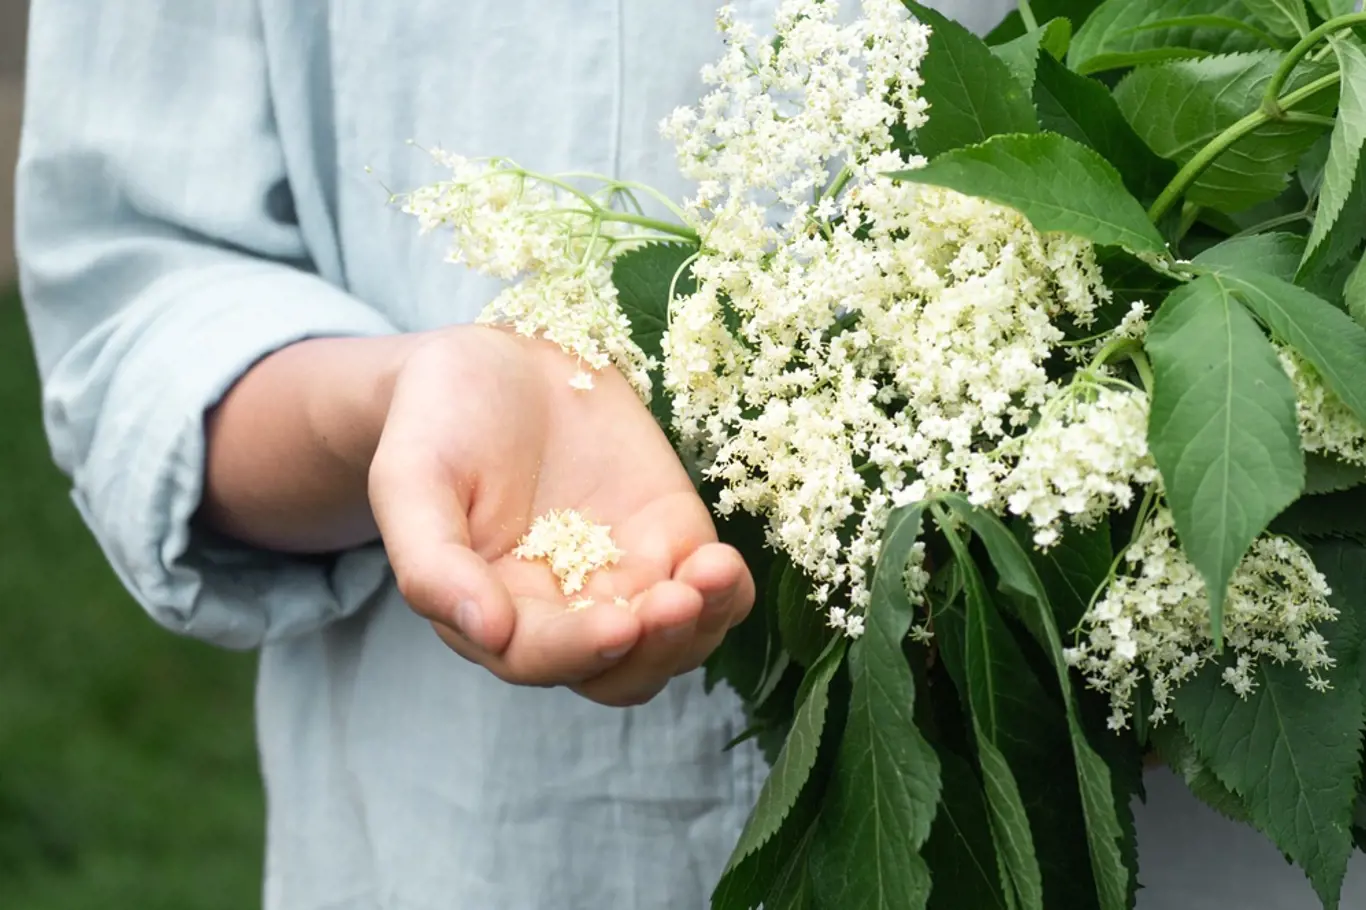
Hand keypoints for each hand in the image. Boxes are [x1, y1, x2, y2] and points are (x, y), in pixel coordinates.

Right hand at [367, 326, 753, 706]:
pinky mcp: (668, 536)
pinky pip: (709, 590)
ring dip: (700, 624)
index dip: (579, 651)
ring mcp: (623, 576)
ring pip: (674, 642)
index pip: (539, 657)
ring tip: (711, 573)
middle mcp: (563, 611)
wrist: (492, 360)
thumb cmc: (436, 423)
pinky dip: (725, 591)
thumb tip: (485, 632)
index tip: (617, 627)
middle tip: (675, 601)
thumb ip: (432, 563)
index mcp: (493, 613)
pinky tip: (725, 564)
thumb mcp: (410, 482)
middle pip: (619, 670)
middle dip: (654, 647)